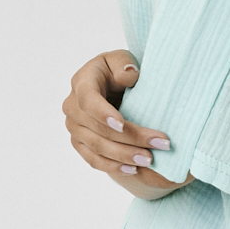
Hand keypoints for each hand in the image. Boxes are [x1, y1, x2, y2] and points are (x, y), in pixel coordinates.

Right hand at [62, 49, 193, 199]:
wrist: (111, 87)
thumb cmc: (118, 70)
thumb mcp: (122, 59)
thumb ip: (123, 64)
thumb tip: (128, 75)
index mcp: (82, 82)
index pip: (88, 100)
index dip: (103, 113)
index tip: (122, 125)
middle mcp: (72, 106)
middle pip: (97, 128)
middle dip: (129, 139)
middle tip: (156, 145)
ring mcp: (75, 127)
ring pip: (97, 147)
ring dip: (124, 156)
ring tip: (149, 159)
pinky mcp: (80, 143)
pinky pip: (94, 160)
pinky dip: (113, 166)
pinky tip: (133, 169)